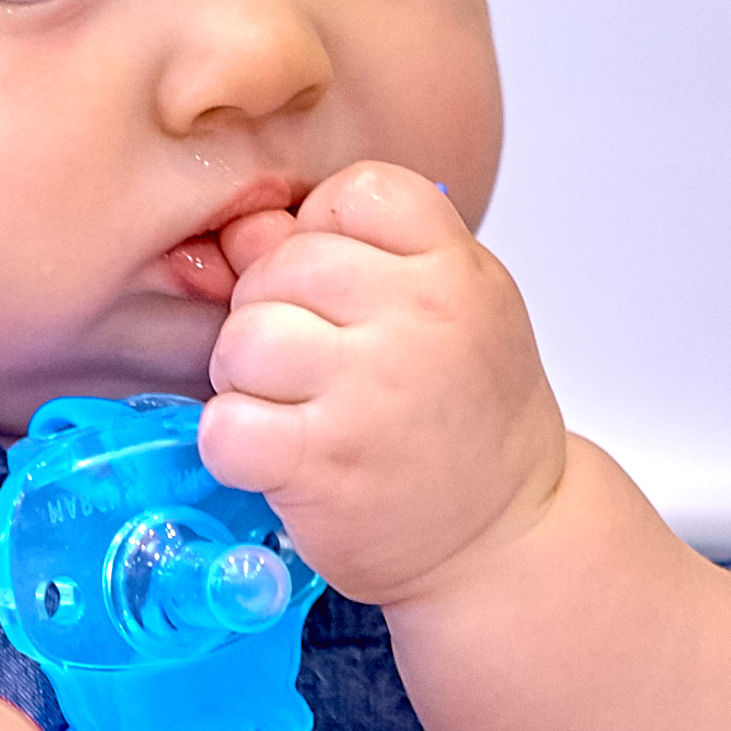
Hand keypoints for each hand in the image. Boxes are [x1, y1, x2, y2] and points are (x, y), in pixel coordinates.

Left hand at [199, 162, 566, 607]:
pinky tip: (270, 454)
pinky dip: (232, 442)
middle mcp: (417, 321)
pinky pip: (226, 423)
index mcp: (455, 270)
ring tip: (285, 406)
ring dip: (244, 376)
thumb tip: (245, 230)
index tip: (339, 290)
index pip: (354, 192)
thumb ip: (354, 256)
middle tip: (308, 365)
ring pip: (244, 339)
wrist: (504, 538)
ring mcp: (369, 393)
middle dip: (273, 311)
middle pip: (283, 265)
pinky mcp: (323, 465)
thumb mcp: (448, 314)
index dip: (323, 233)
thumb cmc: (464, 418)